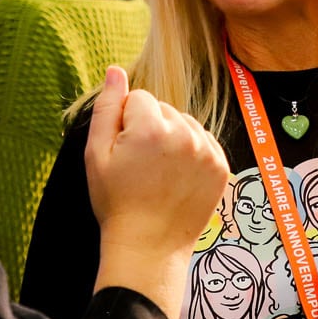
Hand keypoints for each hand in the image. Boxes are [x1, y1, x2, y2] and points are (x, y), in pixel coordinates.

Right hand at [86, 66, 227, 318]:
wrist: (148, 248)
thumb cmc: (116, 202)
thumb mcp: (96, 154)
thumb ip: (106, 107)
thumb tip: (115, 70)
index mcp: (151, 128)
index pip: (138, 98)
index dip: (125, 122)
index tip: (124, 151)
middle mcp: (185, 134)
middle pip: (163, 109)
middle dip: (150, 126)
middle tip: (140, 165)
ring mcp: (207, 151)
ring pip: (185, 123)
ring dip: (172, 137)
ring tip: (158, 171)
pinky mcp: (221, 167)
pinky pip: (204, 140)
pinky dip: (192, 150)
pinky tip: (177, 175)